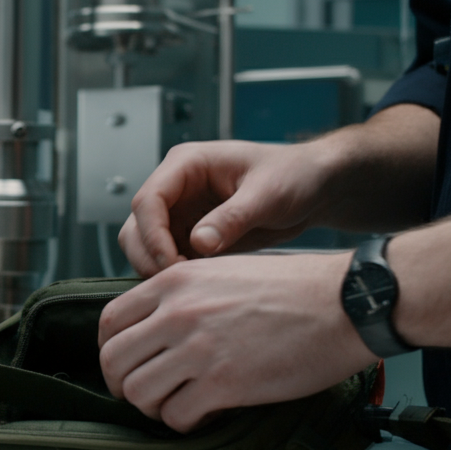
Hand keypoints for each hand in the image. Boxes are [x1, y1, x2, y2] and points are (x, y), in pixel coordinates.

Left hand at [98, 252, 375, 431]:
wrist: (346, 303)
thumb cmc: (293, 289)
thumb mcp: (222, 273)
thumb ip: (183, 297)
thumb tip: (155, 330)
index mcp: (174, 282)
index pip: (110, 322)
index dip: (111, 350)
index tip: (126, 365)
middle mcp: (177, 313)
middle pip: (113, 361)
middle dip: (122, 384)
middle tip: (145, 394)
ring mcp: (198, 348)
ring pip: (137, 393)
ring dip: (152, 406)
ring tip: (177, 404)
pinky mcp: (224, 383)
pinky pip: (176, 415)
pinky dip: (184, 422)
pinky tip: (205, 413)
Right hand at [118, 140, 334, 276]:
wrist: (314, 188)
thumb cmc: (295, 175)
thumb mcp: (268, 194)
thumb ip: (233, 217)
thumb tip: (199, 244)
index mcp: (187, 165)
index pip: (148, 200)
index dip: (153, 235)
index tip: (172, 264)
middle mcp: (175, 188)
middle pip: (137, 227)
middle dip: (149, 256)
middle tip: (178, 281)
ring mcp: (180, 213)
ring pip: (144, 246)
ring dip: (157, 268)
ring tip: (190, 284)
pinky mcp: (189, 236)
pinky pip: (167, 259)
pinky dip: (173, 275)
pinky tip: (198, 285)